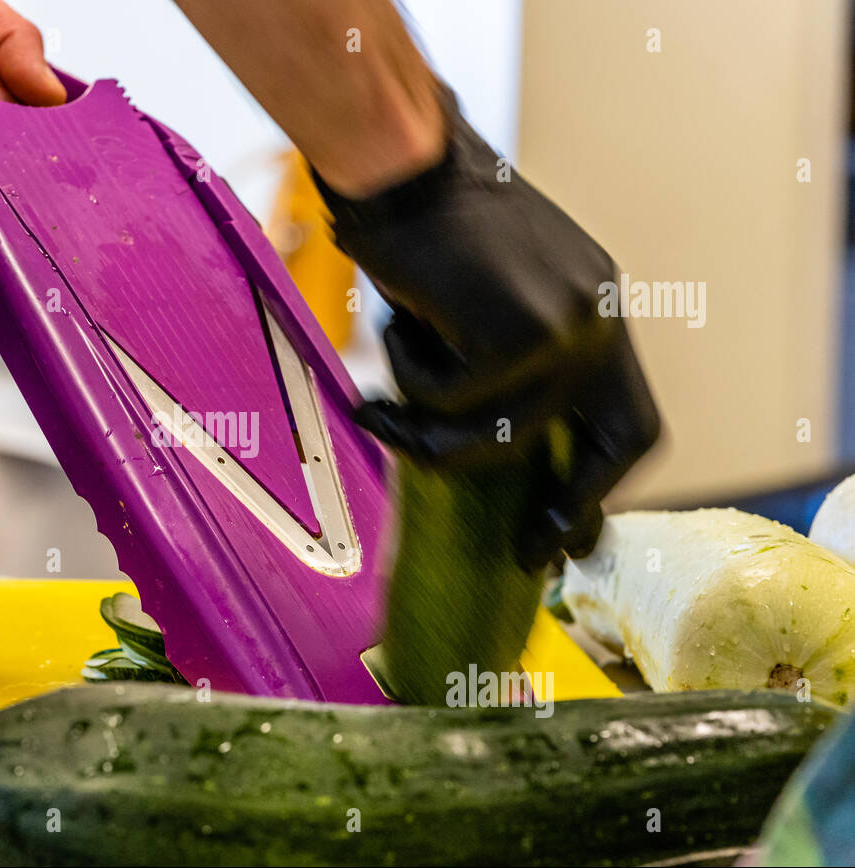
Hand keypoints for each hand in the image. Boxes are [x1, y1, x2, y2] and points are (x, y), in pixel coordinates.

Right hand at [315, 86, 660, 567]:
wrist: (398, 165)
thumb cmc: (423, 230)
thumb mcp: (482, 307)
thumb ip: (504, 368)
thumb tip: (489, 455)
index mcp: (598, 306)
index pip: (631, 415)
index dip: (602, 484)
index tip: (570, 532)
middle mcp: (601, 314)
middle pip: (622, 438)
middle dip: (578, 505)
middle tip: (533, 550)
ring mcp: (569, 323)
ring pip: (502, 434)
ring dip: (429, 422)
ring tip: (388, 390)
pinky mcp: (522, 331)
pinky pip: (454, 402)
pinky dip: (411, 376)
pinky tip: (400, 324)